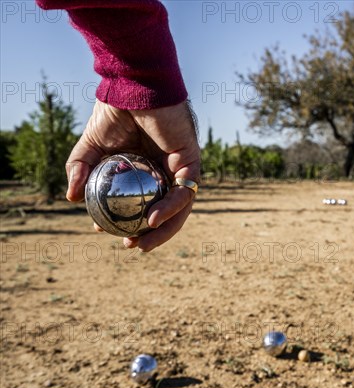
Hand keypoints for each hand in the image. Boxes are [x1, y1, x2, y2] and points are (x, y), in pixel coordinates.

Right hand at [66, 100, 199, 251]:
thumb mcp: (91, 146)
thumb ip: (81, 169)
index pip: (141, 202)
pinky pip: (185, 190)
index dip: (127, 220)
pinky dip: (171, 207)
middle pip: (164, 210)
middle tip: (130, 245)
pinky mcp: (192, 159)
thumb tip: (71, 198)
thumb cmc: (115, 111)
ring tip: (142, 243)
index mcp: (145, 169)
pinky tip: (153, 219)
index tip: (107, 232)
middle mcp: (165, 170)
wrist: (132, 87)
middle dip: (149, 233)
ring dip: (163, 228)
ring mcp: (180, 166)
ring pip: (179, 207)